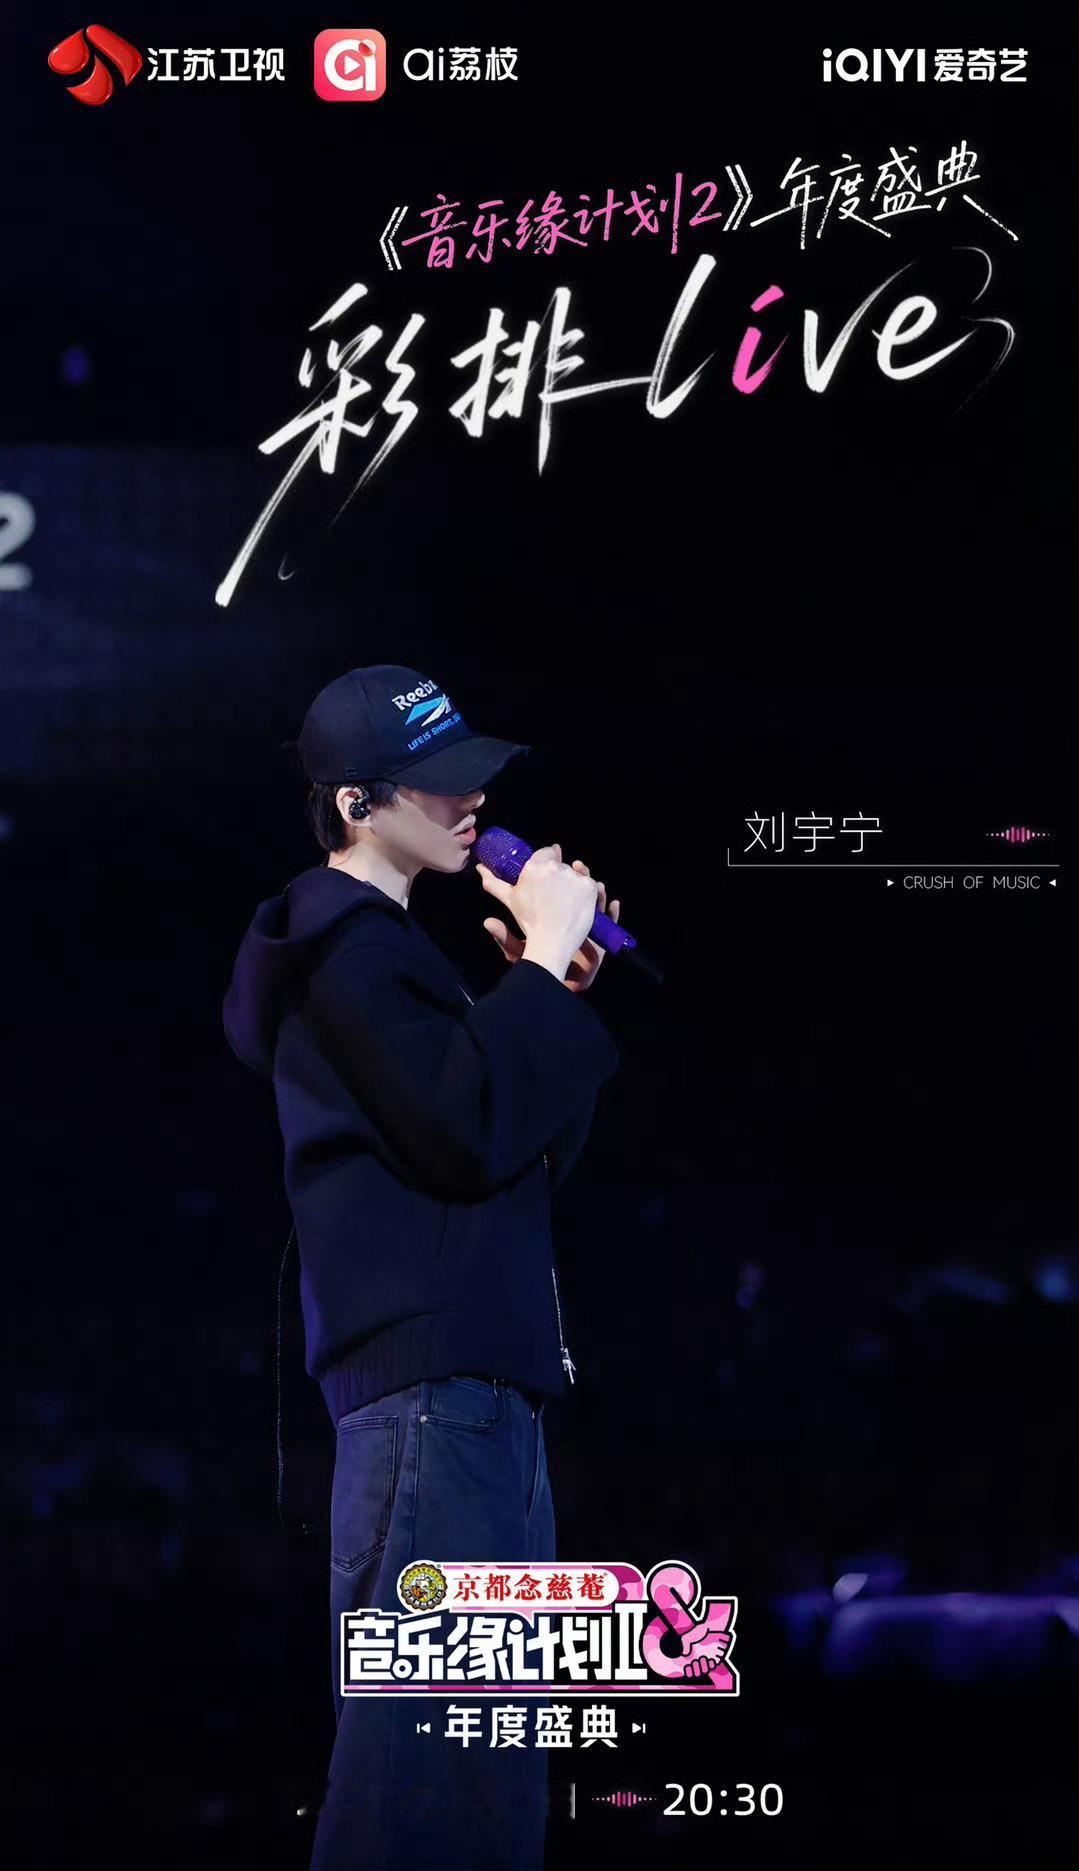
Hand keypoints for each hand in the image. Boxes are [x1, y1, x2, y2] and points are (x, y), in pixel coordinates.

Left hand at [479, 855, 618, 991]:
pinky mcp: (600, 938)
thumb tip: (486, 922)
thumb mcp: (517, 949)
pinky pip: (610, 923)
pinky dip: (613, 913)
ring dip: (599, 891)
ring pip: (596, 902)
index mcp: (551, 911)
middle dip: (581, 875)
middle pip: (578, 888)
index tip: (556, 854)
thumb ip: (504, 937)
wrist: (555, 983)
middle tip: (579, 866)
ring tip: (598, 884)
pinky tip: (613, 904)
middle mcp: (570, 914)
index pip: (556, 886)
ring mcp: (587, 924)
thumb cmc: (535, 965)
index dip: (557, 871)